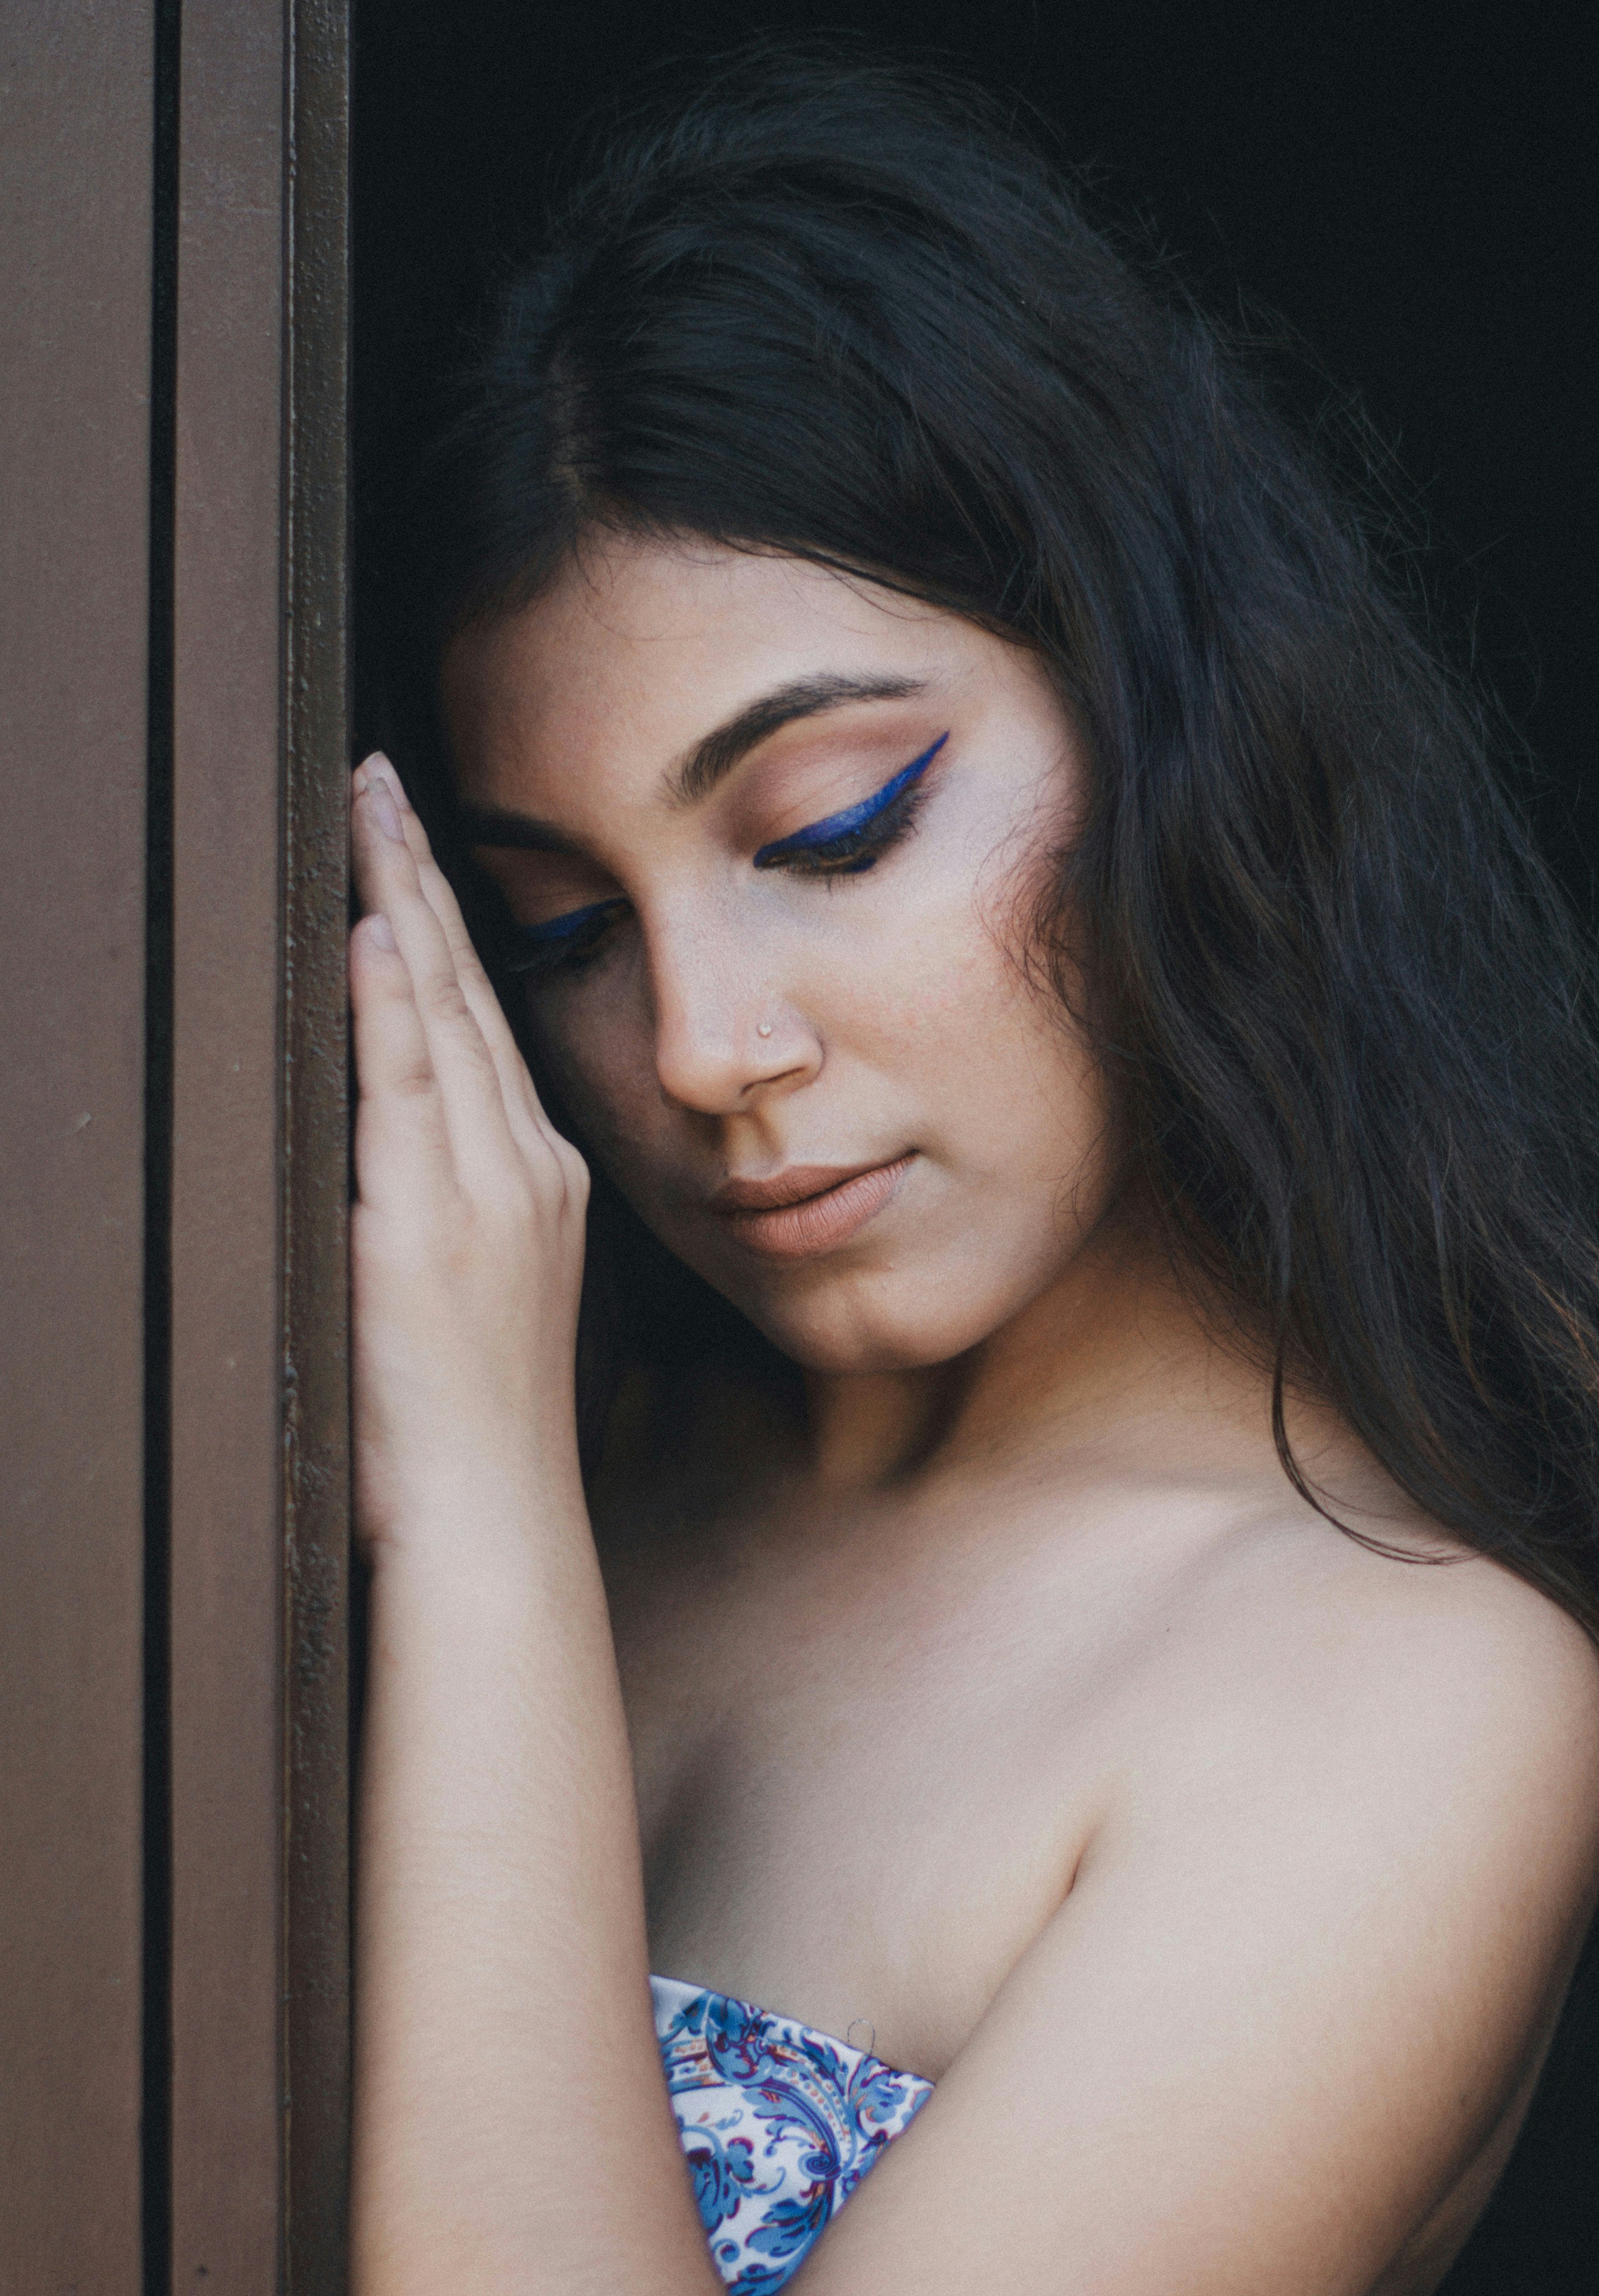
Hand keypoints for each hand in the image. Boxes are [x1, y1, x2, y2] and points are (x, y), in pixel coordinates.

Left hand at [349, 755, 590, 1556]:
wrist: (490, 1518)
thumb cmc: (461, 1434)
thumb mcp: (465, 1295)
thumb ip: (438, 1209)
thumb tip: (383, 1155)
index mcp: (534, 1183)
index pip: (483, 1021)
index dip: (442, 922)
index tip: (407, 837)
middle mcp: (524, 1170)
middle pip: (470, 992)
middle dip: (420, 876)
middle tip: (379, 777)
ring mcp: (486, 1192)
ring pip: (444, 1015)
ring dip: (399, 902)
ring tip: (366, 809)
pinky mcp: (432, 1226)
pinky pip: (411, 1085)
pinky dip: (392, 998)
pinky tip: (369, 925)